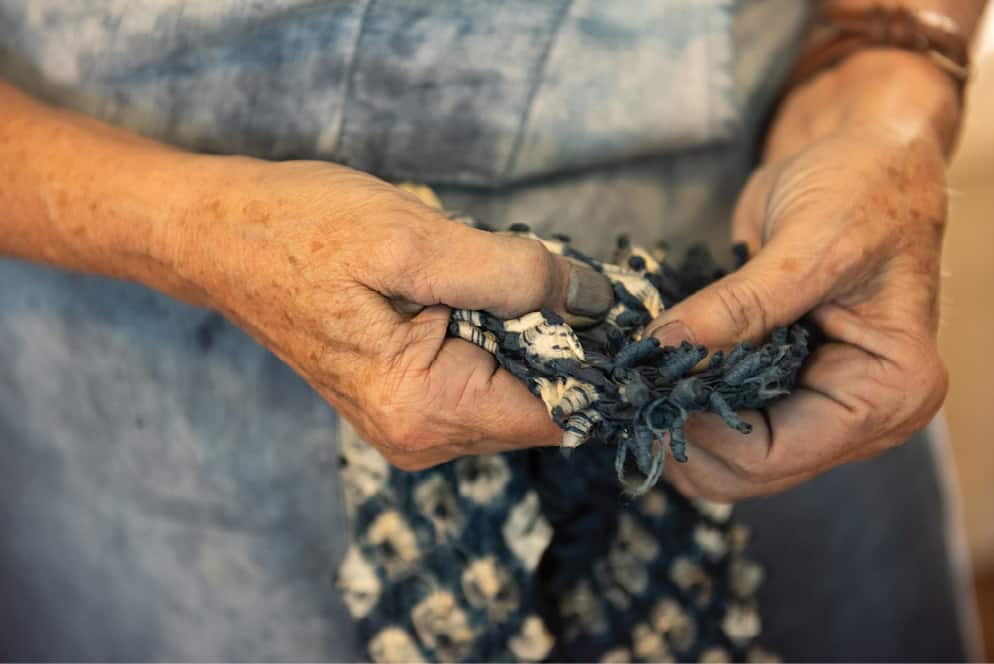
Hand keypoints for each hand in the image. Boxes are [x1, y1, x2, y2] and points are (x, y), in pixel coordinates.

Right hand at [173, 160, 613, 469]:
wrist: (221, 236)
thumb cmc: (301, 229)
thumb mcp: (413, 239)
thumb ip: (514, 274)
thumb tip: (595, 301)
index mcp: (423, 409)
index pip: (558, 412)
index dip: (595, 360)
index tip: (606, 302)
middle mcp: (420, 438)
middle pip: (539, 404)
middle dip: (557, 340)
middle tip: (533, 268)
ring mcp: (411, 426)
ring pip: (515, 390)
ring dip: (523, 333)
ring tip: (482, 275)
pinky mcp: (404, 403)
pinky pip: (483, 381)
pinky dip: (496, 336)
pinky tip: (464, 294)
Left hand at [646, 126, 948, 500]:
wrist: (862, 153)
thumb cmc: (864, 187)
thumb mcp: (811, 243)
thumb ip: (742, 305)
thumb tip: (664, 349)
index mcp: (889, 390)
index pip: (780, 453)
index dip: (706, 435)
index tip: (648, 396)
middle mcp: (857, 411)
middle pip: (751, 468)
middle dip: (687, 438)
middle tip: (629, 396)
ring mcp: (815, 398)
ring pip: (729, 453)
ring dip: (678, 425)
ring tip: (633, 384)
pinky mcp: (779, 378)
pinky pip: (722, 413)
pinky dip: (682, 401)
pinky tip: (647, 375)